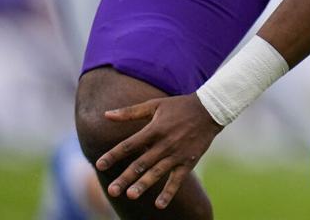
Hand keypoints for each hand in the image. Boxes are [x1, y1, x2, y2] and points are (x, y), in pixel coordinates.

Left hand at [95, 94, 221, 209]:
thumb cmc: (179, 106)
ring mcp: (177, 154)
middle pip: (141, 163)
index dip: (114, 154)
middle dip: (125, 177)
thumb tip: (106, 114)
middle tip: (112, 191)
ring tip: (130, 196)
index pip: (130, 145)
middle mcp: (164, 143)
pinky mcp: (188, 162)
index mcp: (154, 129)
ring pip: (157, 173)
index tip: (99, 165)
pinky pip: (177, 180)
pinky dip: (169, 192)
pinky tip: (159, 204)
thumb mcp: (155, 105)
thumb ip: (130, 112)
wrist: (210, 110)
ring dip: (144, 185)